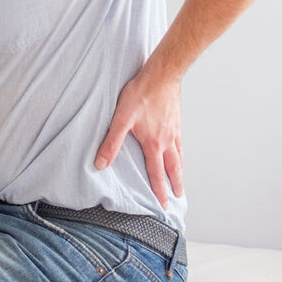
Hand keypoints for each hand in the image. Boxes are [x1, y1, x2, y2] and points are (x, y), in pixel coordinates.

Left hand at [94, 70, 184, 209]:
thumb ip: (111, 142)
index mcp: (154, 144)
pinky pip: (180, 142)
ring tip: (180, 179)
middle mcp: (167, 141)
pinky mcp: (176, 120)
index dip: (159, 191)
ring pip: (179, 157)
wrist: (162, 75)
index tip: (163, 205)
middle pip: (173, 169)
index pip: (156, 174)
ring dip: (179, 171)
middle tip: (178, 198)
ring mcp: (174, 131)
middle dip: (174, 185)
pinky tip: (178, 151)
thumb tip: (101, 163)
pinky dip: (180, 152)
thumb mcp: (121, 119)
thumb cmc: (141, 94)